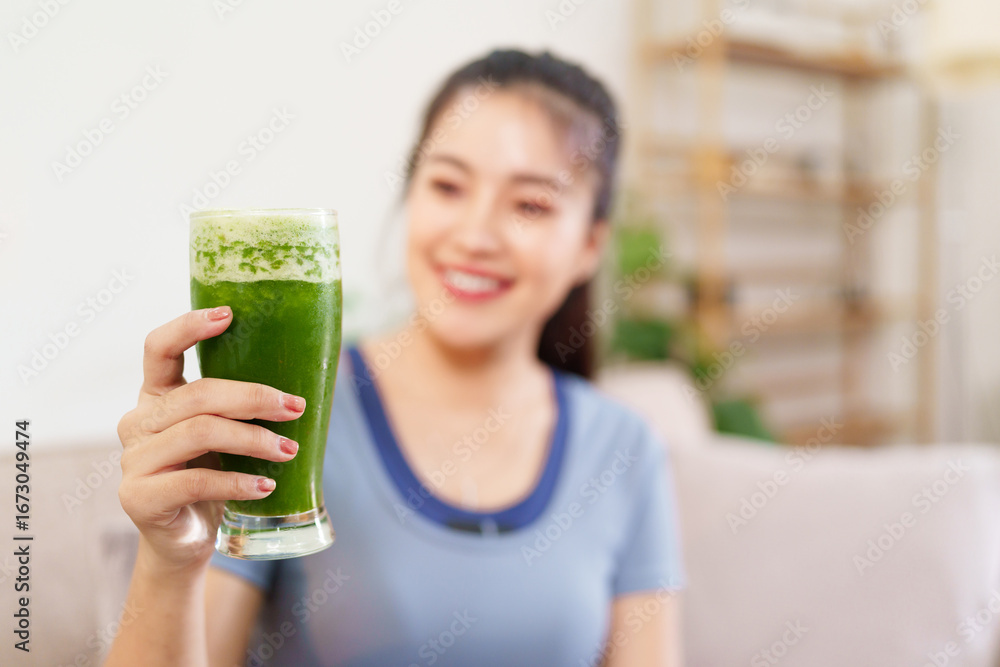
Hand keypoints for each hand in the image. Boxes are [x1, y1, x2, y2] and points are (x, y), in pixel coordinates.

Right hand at [116, 306, 305, 574]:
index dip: (188, 327)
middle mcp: (139, 421)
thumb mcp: (225, 436)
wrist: (186, 540)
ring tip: (289, 452)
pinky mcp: (139, 497)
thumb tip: (304, 389)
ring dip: (254, 440)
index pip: (159, 349)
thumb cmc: (212, 478)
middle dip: (254, 397)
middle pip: (199, 394)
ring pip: (200, 433)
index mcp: (157, 396)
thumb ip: (241, 409)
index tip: (230, 315)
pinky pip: (196, 481)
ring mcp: (134, 460)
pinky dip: (238, 482)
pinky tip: (266, 486)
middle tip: (295, 408)